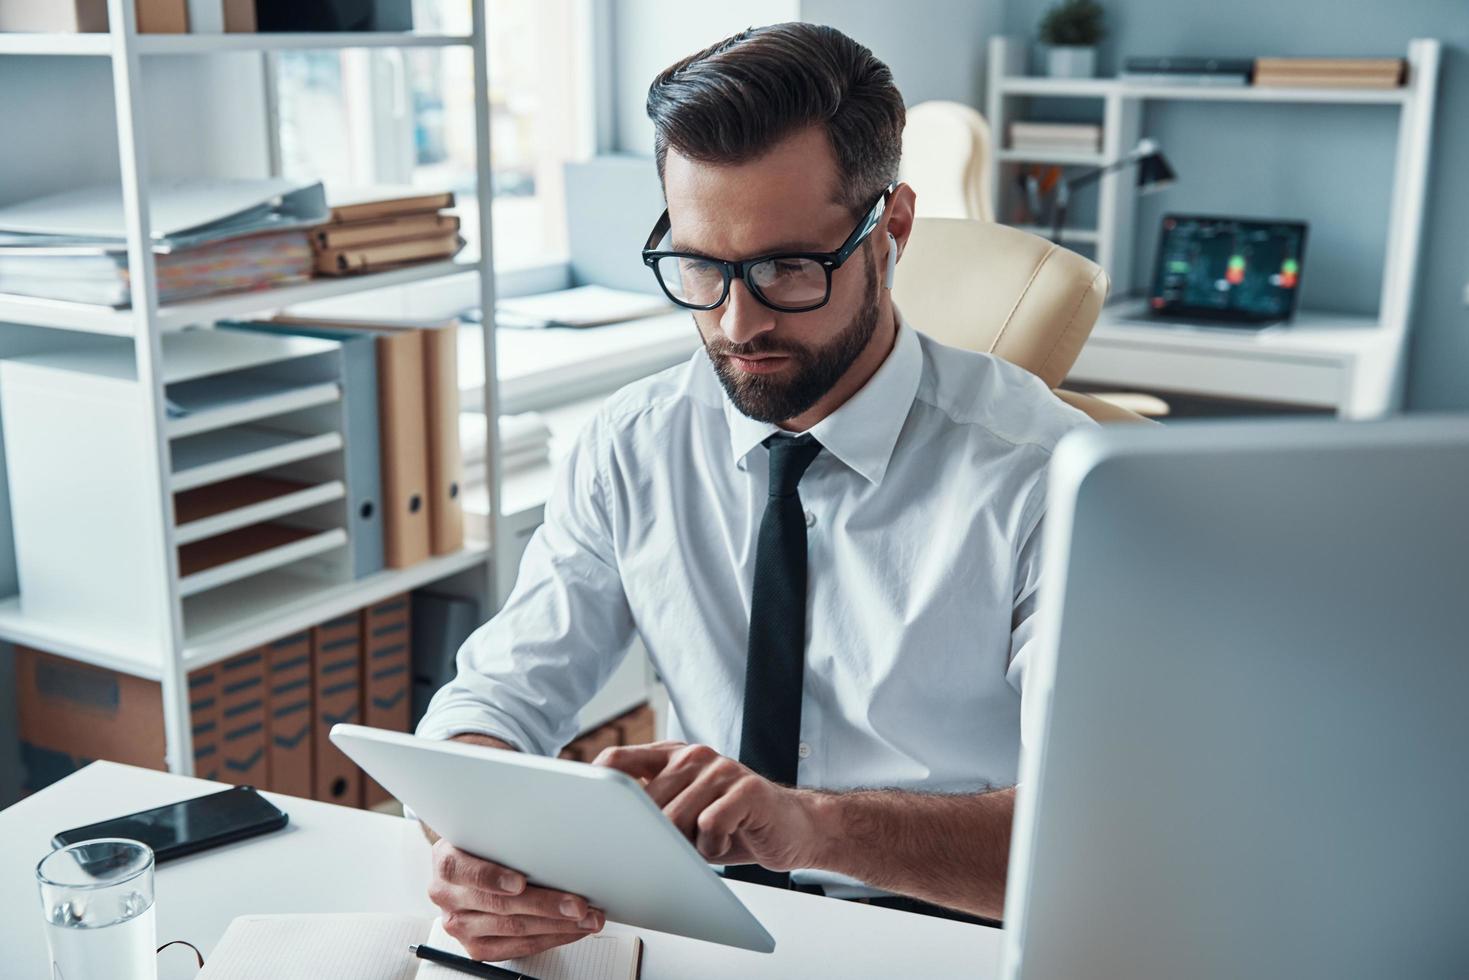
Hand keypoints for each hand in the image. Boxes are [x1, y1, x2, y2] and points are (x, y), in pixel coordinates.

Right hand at [427, 839, 604, 960]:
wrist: (465, 869)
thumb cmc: (483, 847)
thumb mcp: (485, 830)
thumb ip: (506, 832)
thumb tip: (554, 827)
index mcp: (448, 862)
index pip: (464, 870)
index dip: (493, 878)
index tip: (520, 882)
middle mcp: (449, 897)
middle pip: (499, 905)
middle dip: (545, 905)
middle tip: (578, 904)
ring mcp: (461, 925)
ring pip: (513, 929)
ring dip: (557, 925)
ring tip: (586, 919)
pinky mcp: (477, 947)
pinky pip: (518, 947)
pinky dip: (551, 938)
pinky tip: (571, 929)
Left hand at [593, 741, 823, 871]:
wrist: (794, 828)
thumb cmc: (734, 824)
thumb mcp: (684, 814)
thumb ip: (651, 809)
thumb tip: (600, 828)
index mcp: (673, 755)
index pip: (617, 761)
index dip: (595, 787)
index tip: (581, 814)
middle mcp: (694, 755)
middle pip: (643, 801)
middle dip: (650, 836)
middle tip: (671, 850)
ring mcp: (721, 769)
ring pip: (675, 817)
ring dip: (687, 845)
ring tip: (708, 842)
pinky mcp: (746, 789)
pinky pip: (709, 826)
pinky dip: (714, 847)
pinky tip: (729, 840)